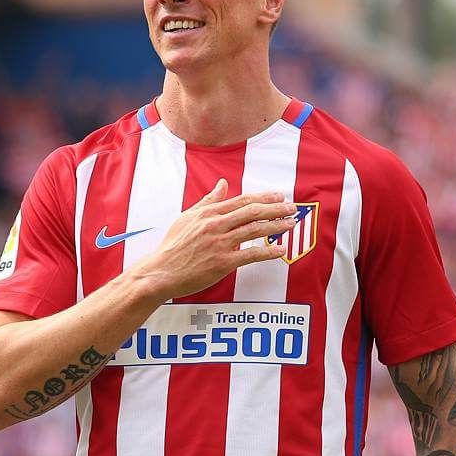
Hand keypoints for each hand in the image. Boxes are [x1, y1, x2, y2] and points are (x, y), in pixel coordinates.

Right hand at [134, 179, 297, 298]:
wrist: (161, 271)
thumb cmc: (173, 245)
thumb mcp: (188, 217)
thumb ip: (208, 201)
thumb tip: (222, 184)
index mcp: (209, 213)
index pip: (242, 201)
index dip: (264, 198)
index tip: (279, 196)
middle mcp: (216, 225)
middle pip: (253, 212)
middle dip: (276, 209)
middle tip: (293, 207)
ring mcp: (220, 243)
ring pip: (254, 230)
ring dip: (276, 226)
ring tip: (291, 224)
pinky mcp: (223, 262)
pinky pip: (251, 255)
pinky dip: (268, 252)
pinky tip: (281, 250)